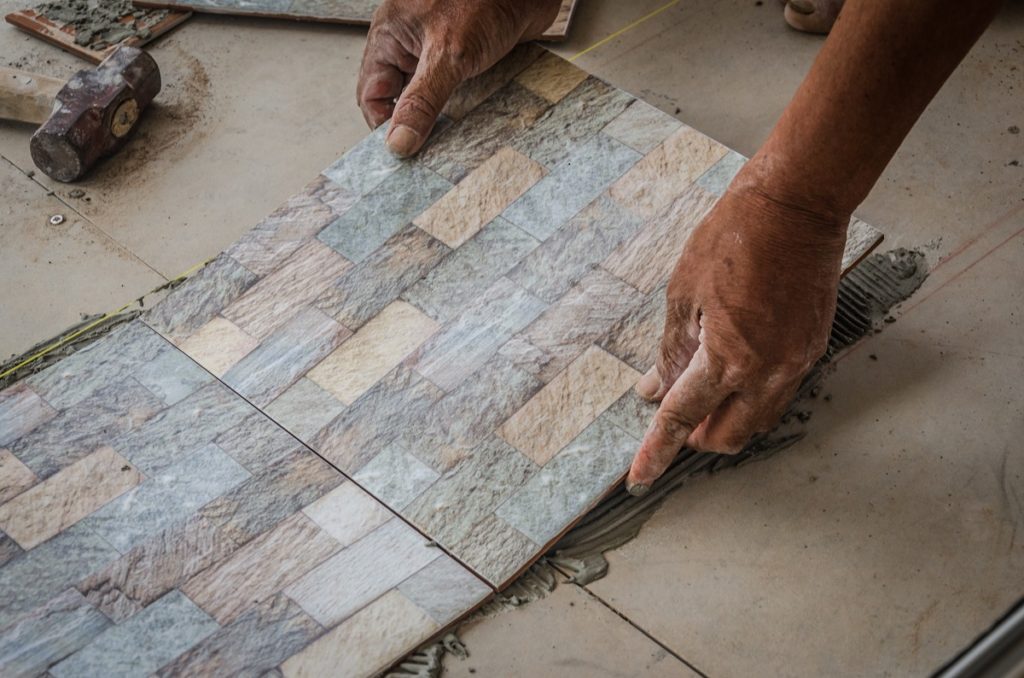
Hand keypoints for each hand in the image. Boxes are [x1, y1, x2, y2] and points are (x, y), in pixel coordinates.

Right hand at [357, 0, 560, 156]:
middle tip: (426, 155)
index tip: (403, 152)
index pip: (372, 94)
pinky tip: (472, 125)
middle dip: (411, 125)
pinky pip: (456, 91)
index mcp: (390, 36)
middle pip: (399, 98)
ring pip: (428, 97)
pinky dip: (462, 110)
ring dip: (439, 120)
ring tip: (450, 145)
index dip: (384, 125)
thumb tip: (398, 141)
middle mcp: (411, 43)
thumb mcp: (448, 55)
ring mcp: (439, 50)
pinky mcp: (468, 56)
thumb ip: (422, 101)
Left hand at [625, 162, 848, 495]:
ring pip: (757, 421)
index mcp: (729, 357)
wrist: (798, 206)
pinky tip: (731, 372)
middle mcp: (769, 372)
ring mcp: (797, 363)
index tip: (639, 477)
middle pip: (729, 436)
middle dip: (697, 438)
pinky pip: (777, 394)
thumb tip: (656, 389)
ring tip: (698, 392)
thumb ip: (671, 350)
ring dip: (726, 420)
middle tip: (672, 419)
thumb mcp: (684, 293)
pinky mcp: (812, 349)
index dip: (657, 450)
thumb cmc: (734, 237)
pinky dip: (749, 397)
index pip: (685, 418)